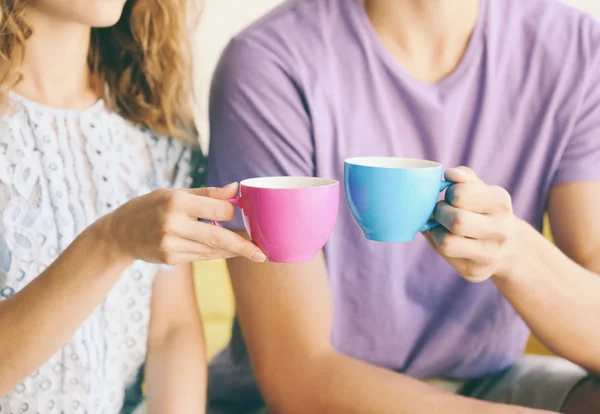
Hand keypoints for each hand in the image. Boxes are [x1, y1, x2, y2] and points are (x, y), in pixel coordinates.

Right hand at [102, 183, 266, 264]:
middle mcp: (173, 224)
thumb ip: (207, 194)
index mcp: (176, 202)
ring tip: (250, 251)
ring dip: (231, 251)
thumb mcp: (174, 193)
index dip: (233, 213)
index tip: (244, 213)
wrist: (119, 233)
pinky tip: (227, 252)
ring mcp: (170, 244)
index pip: (218, 210)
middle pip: (217, 237)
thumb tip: (235, 189)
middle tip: (262, 253)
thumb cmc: (150, 206)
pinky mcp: (170, 258)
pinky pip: (201, 257)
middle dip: (242, 246)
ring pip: (211, 250)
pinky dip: (216, 254)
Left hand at [423, 167, 519, 282]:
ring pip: (446, 243)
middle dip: (440, 213)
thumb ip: (464, 178)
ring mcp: (489, 254)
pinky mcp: (475, 271)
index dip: (449, 193)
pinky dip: (438, 244)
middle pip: (456, 221)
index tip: (451, 196)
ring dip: (436, 231)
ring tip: (441, 225)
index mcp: (500, 203)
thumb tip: (450, 174)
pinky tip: (445, 238)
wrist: (507, 248)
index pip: (461, 194)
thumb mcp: (481, 190)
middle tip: (441, 211)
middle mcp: (501, 230)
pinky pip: (444, 256)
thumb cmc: (484, 211)